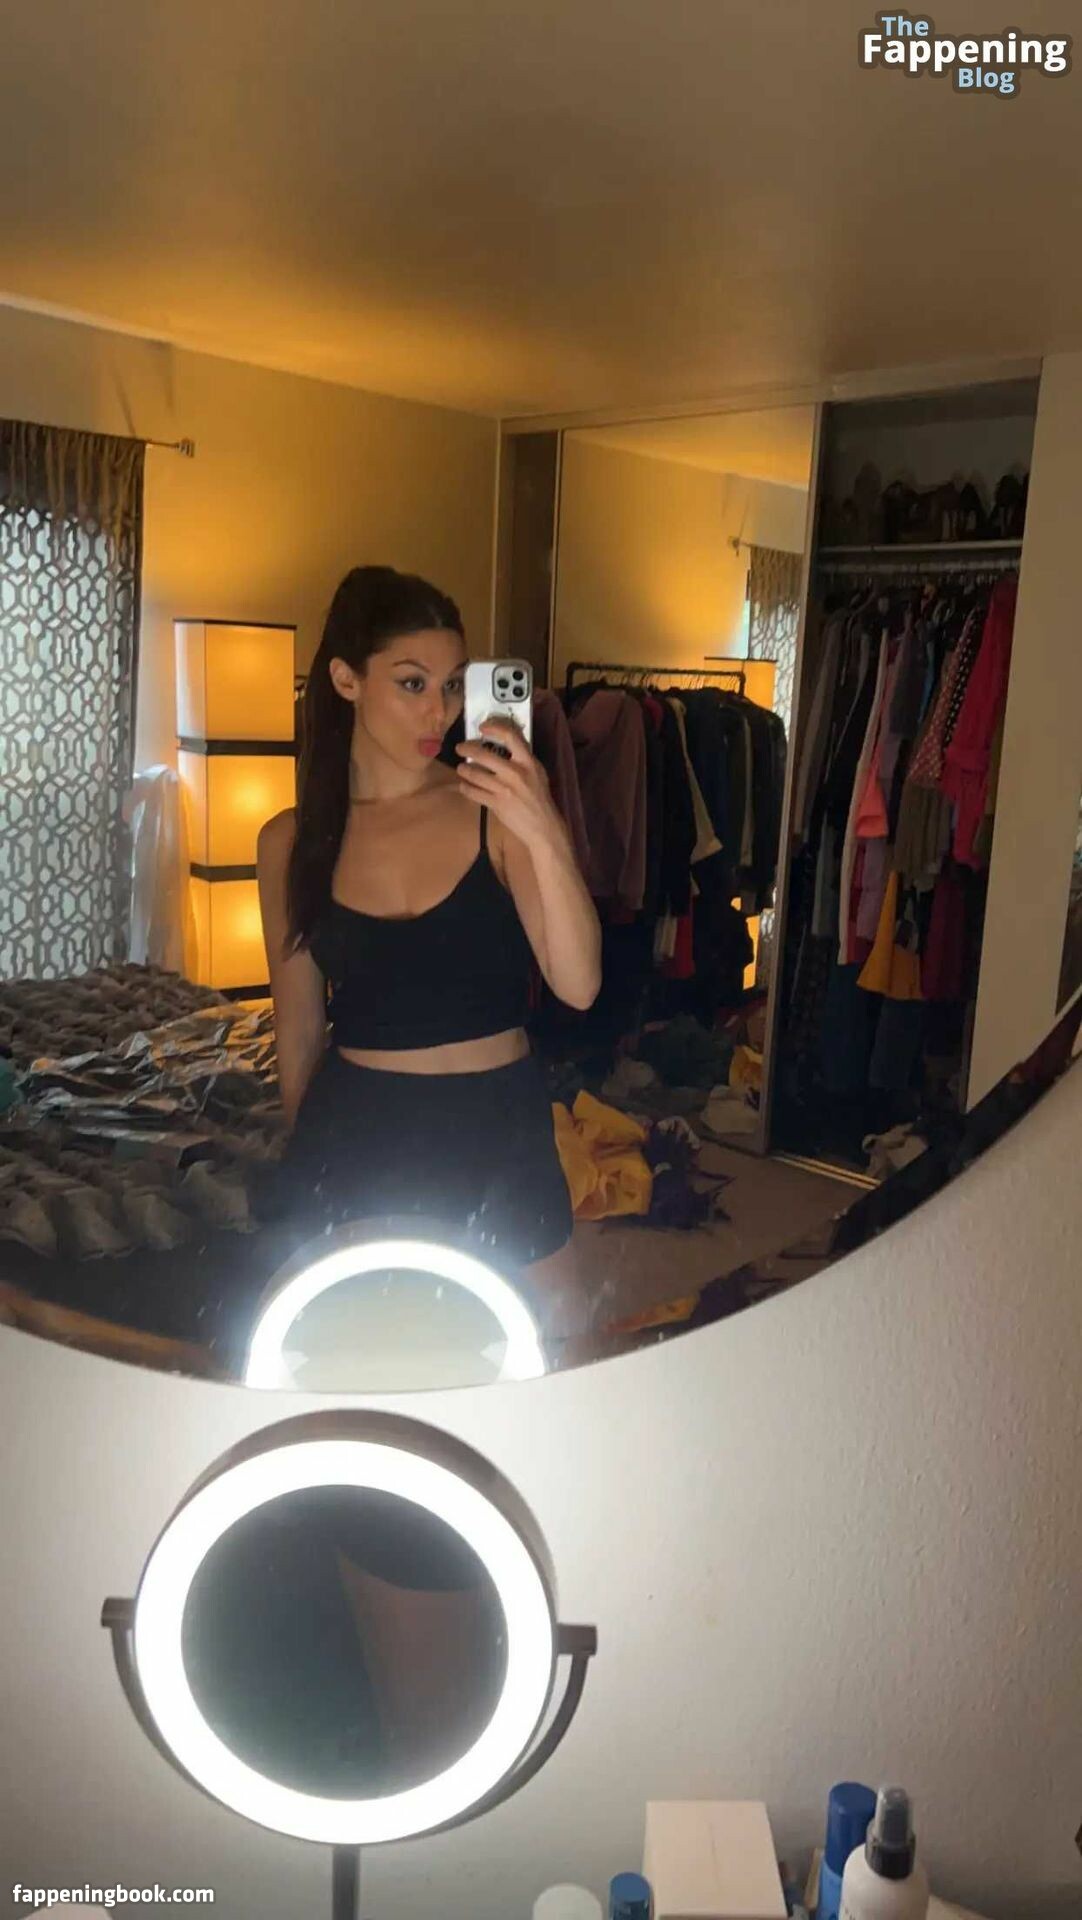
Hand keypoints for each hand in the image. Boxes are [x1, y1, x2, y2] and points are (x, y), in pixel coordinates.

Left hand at [455, 719, 564, 852]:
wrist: (543, 826)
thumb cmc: (540, 798)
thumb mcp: (537, 773)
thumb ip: (522, 759)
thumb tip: (504, 744)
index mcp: (528, 762)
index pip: (510, 736)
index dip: (493, 728)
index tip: (482, 727)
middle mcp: (515, 772)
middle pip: (484, 754)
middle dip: (467, 749)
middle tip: (459, 748)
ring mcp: (504, 788)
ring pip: (474, 773)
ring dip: (463, 770)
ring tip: (461, 768)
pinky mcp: (496, 803)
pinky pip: (473, 792)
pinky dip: (465, 788)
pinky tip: (464, 786)